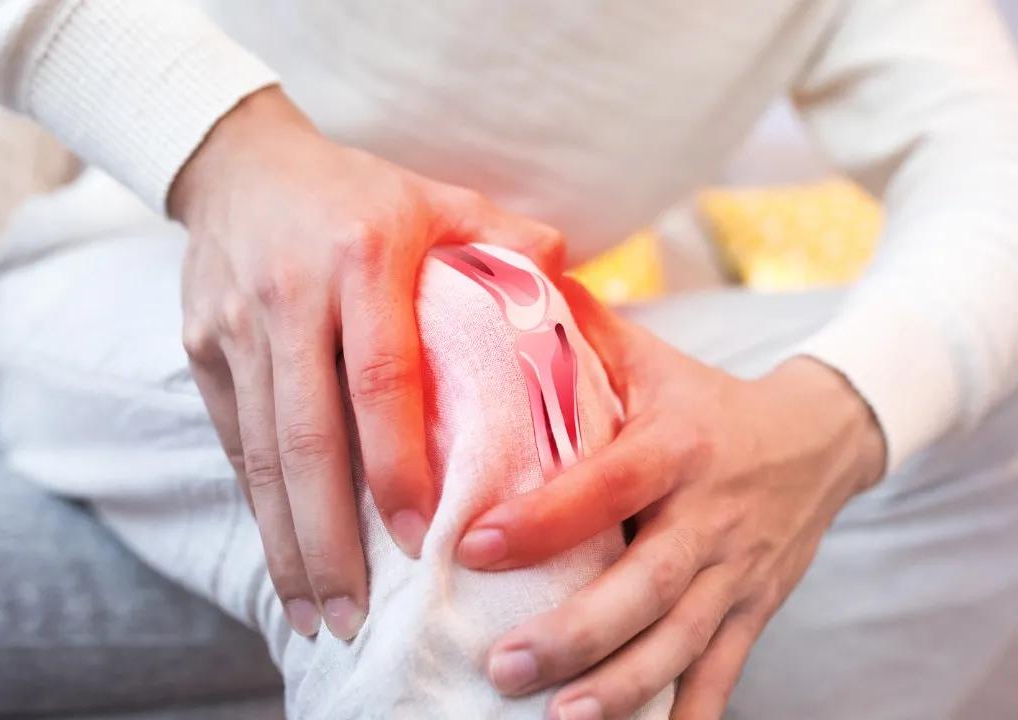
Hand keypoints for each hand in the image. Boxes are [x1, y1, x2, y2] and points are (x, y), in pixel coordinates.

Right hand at [170, 86, 563, 639]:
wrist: (242, 164)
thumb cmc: (358, 192)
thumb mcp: (437, 197)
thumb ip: (505, 238)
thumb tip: (568, 279)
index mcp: (363, 258)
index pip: (383, 380)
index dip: (400, 466)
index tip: (423, 539)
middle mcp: (291, 295)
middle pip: (307, 439)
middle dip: (330, 540)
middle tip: (356, 616)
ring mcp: (235, 326)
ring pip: (259, 453)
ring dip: (287, 542)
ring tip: (316, 612)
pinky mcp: (201, 348)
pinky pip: (232, 440)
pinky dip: (259, 505)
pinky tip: (283, 557)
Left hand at [458, 279, 885, 718]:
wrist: (818, 437)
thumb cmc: (705, 399)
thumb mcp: (650, 359)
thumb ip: (577, 332)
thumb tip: (499, 279)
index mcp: (677, 445)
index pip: (607, 484)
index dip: (544, 518)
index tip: (473, 544)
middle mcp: (710, 515)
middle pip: (646, 585)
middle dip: (576, 630)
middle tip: (502, 663)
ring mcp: (737, 572)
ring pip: (681, 640)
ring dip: (622, 685)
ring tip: (559, 717)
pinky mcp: (754, 610)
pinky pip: (722, 671)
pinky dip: (687, 713)